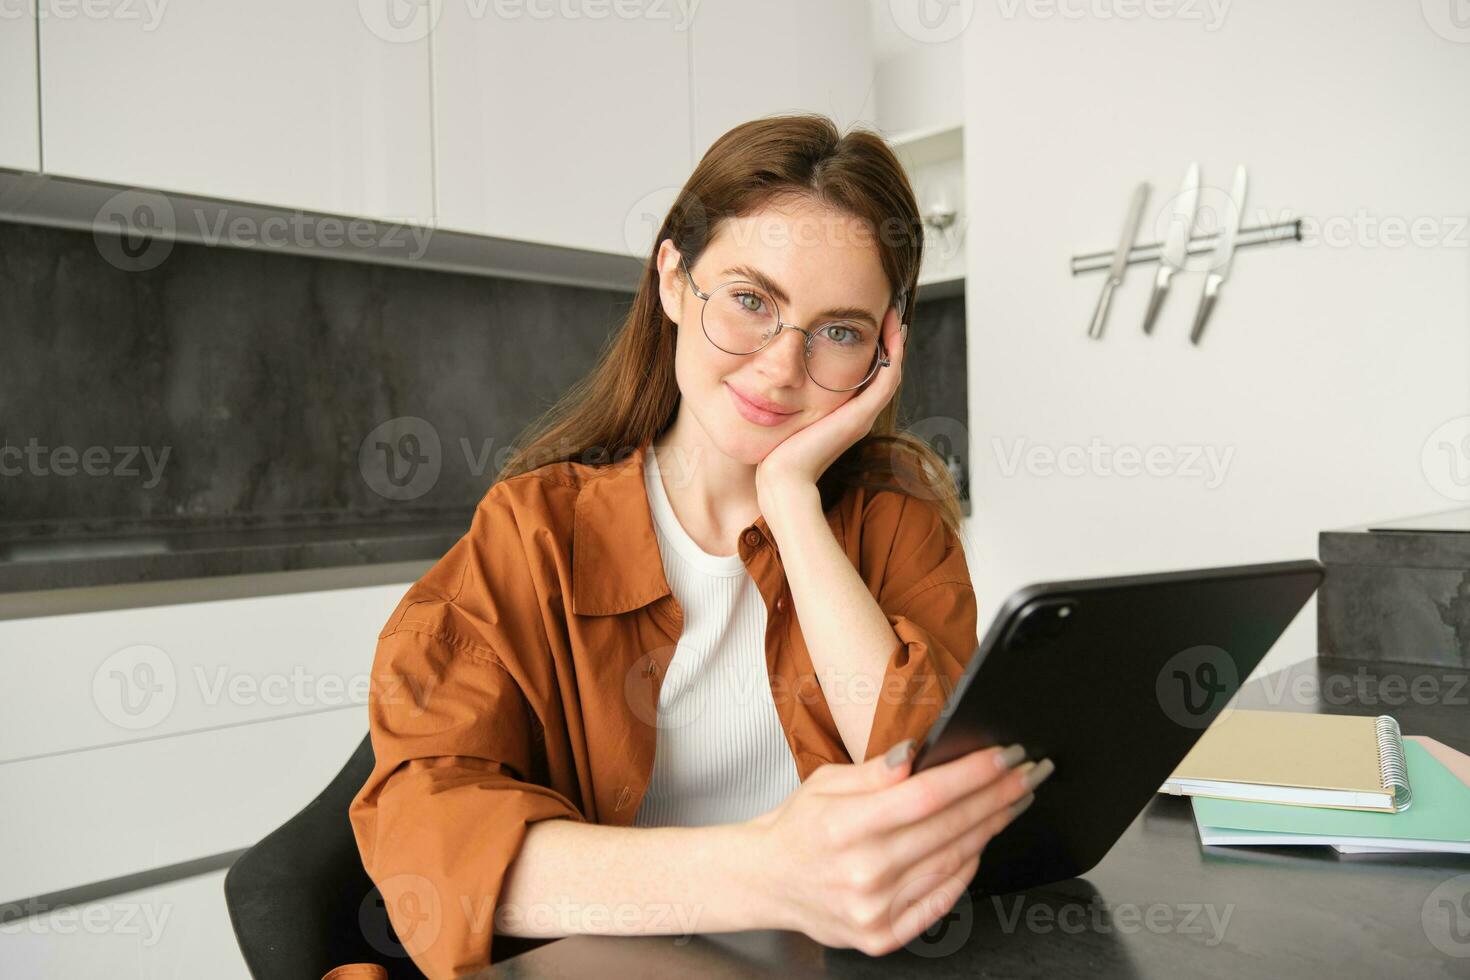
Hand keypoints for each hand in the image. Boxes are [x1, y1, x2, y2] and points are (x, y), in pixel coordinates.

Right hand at [740, 740, 1049, 956]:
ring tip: (1014, 800)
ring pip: (953, 861)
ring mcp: (874, 909)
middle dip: (997, 795)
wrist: (769, 881)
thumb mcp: (825, 782)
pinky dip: (967, 867)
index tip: (1006, 755)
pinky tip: (983, 840)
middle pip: (949, 827)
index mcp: (843, 825)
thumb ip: (875, 772)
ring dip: (991, 826)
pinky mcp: (883, 935)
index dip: (973, 774)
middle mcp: (861, 871)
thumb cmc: (800, 827)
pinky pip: (942, 898)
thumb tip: (918, 753)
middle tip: (1029, 773)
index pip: (926, 795)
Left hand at [754, 306, 906, 495]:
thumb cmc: (778, 452)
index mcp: (846, 414)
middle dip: (887, 339)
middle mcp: (860, 414)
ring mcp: (864, 415)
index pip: (868, 375)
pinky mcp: (862, 416)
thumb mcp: (787, 415)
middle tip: (887, 309)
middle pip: (884, 370)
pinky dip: (894, 354)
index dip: (873, 347)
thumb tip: (775, 375)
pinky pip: (888, 378)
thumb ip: (790, 397)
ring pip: (891, 371)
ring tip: (893, 313)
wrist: (784, 477)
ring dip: (895, 341)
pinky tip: (893, 331)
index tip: (868, 320)